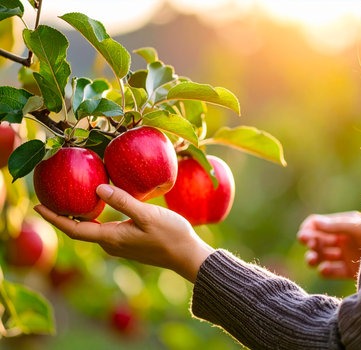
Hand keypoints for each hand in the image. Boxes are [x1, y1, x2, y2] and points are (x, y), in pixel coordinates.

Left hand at [34, 184, 214, 282]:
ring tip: (71, 199)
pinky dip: (95, 218)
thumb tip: (96, 189)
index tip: (38, 206)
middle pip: (80, 230)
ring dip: (80, 216)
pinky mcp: (130, 242)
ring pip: (92, 230)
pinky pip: (104, 229)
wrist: (187, 256)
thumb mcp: (147, 216)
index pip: (74, 229)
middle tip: (52, 198)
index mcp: (112, 238)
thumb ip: (122, 202)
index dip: (55, 218)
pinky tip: (99, 207)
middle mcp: (112, 244)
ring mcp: (121, 245)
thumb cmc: (170, 235)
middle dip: (64, 216)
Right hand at [297, 211, 360, 278]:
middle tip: (309, 245)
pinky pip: (332, 271)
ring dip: (314, 257)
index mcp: (344, 225)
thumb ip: (335, 225)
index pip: (318, 224)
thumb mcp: (357, 228)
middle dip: (311, 242)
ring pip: (322, 256)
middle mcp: (343, 239)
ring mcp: (346, 255)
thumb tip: (314, 222)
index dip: (309, 229)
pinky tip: (324, 270)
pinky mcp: (350, 271)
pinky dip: (325, 271)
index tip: (304, 235)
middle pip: (318, 240)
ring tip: (312, 261)